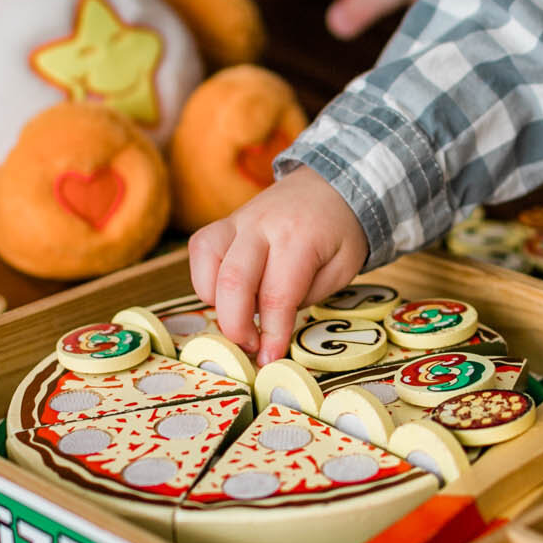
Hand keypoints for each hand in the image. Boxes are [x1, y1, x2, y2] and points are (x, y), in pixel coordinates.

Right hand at [187, 166, 367, 362]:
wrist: (331, 184)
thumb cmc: (339, 232)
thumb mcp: (342, 268)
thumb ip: (305, 296)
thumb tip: (269, 327)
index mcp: (299, 237)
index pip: (277, 294)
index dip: (271, 333)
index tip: (270, 358)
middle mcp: (262, 225)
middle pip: (233, 281)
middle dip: (236, 325)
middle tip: (252, 346)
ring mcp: (237, 220)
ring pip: (206, 263)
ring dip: (217, 302)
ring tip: (242, 316)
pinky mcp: (222, 222)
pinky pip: (200, 251)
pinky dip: (205, 280)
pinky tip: (228, 293)